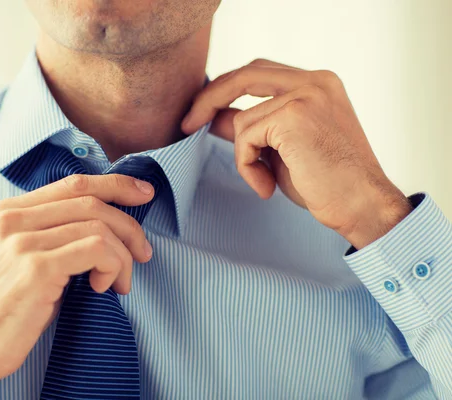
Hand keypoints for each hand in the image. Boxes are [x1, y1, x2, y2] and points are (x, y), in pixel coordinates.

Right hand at [0, 174, 154, 396]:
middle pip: (91, 202)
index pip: (74, 184)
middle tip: (143, 253)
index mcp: (9, 210)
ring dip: (123, 256)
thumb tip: (109, 226)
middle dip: (129, 226)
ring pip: (98, 226)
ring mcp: (22, 241)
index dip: (115, 184)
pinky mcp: (36, 267)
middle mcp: (13, 219)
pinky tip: (102, 287)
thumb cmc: (4, 305)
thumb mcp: (24, 256)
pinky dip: (112, 266)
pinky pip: (97, 249)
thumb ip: (55, 232)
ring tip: (120, 283)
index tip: (143, 193)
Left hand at [182, 59, 411, 248]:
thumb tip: (214, 117)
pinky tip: (266, 187)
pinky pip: (245, 137)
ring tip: (264, 182)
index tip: (200, 113)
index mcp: (317, 84)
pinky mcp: (294, 115)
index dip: (225, 89)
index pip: (259, 73)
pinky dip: (246, 165)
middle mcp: (314, 81)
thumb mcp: (281, 150)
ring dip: (243, 157)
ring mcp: (306, 95)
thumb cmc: (327, 184)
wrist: (362, 207)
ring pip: (242, 119)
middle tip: (186, 124)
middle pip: (245, 75)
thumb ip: (253, 128)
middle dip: (209, 98)